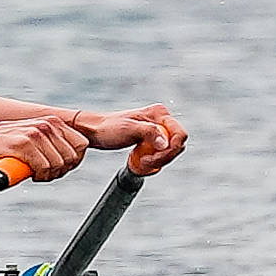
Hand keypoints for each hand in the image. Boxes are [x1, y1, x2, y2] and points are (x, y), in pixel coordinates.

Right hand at [0, 115, 88, 182]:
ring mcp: (36, 133)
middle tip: (48, 173)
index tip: (63, 168)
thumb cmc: (7, 143)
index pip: (82, 144)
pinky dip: (40, 176)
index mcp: (52, 121)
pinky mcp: (24, 144)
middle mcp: (46, 125)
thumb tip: (73, 157)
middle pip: (72, 157)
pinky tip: (31, 174)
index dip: (75, 160)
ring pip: (59, 164)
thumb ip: (53, 141)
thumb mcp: (34, 135)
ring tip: (38, 174)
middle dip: (62, 170)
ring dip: (50, 175)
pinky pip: (44, 168)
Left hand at [74, 102, 188, 174]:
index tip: (154, 157)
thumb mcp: (128, 130)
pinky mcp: (152, 137)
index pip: (179, 133)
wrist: (96, 131)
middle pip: (176, 143)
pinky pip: (162, 151)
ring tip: (142, 162)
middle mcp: (161, 119)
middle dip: (164, 157)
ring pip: (170, 149)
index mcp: (159, 113)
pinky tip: (142, 160)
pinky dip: (155, 159)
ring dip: (159, 159)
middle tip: (146, 162)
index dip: (171, 149)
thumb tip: (165, 142)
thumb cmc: (108, 128)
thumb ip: (149, 133)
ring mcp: (157, 128)